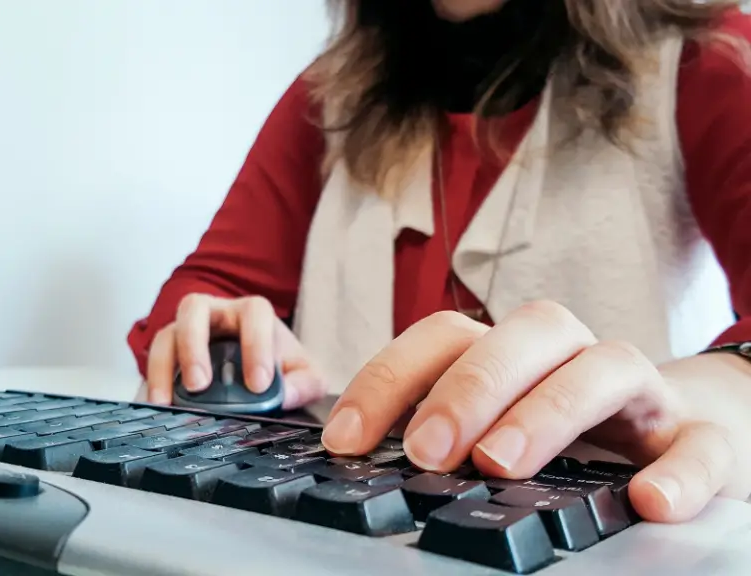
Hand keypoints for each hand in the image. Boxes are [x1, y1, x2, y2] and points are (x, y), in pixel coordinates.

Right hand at [146, 294, 326, 409]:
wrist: (260, 373)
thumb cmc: (282, 367)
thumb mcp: (304, 376)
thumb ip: (303, 384)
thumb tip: (284, 395)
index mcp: (253, 313)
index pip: (254, 314)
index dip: (255, 344)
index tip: (258, 385)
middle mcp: (216, 314)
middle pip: (195, 309)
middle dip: (194, 345)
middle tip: (200, 385)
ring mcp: (187, 332)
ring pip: (166, 334)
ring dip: (164, 367)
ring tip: (167, 403)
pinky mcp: (169, 356)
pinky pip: (153, 363)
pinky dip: (152, 384)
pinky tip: (156, 408)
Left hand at [321, 301, 750, 522]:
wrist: (676, 431)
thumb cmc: (567, 424)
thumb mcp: (498, 419)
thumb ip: (442, 428)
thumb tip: (359, 457)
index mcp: (514, 350)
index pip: (446, 337)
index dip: (390, 379)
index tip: (346, 441)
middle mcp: (572, 355)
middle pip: (523, 336)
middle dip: (468, 387)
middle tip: (425, 451)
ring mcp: (639, 392)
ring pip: (602, 369)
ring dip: (548, 411)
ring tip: (503, 464)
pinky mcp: (700, 435)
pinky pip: (697, 444)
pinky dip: (678, 471)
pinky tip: (647, 503)